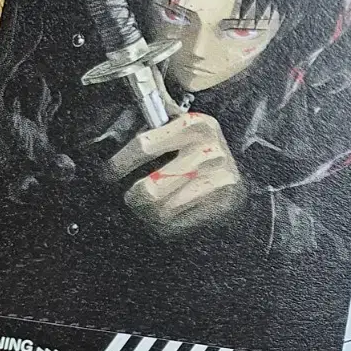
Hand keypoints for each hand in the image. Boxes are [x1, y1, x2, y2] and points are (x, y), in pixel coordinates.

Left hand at [105, 111, 244, 236]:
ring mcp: (220, 180)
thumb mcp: (181, 126)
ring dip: (149, 214)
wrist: (241, 165)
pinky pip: (181, 224)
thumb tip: (111, 136)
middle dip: (134, 198)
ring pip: (164, 210)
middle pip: (151, 189)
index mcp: (195, 125)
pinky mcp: (224, 204)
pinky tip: (166, 218)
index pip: (143, 147)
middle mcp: (209, 151)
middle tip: (130, 198)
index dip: (119, 164)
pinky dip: (168, 225)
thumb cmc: (200, 146)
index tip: (109, 174)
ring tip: (146, 210)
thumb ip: (155, 126)